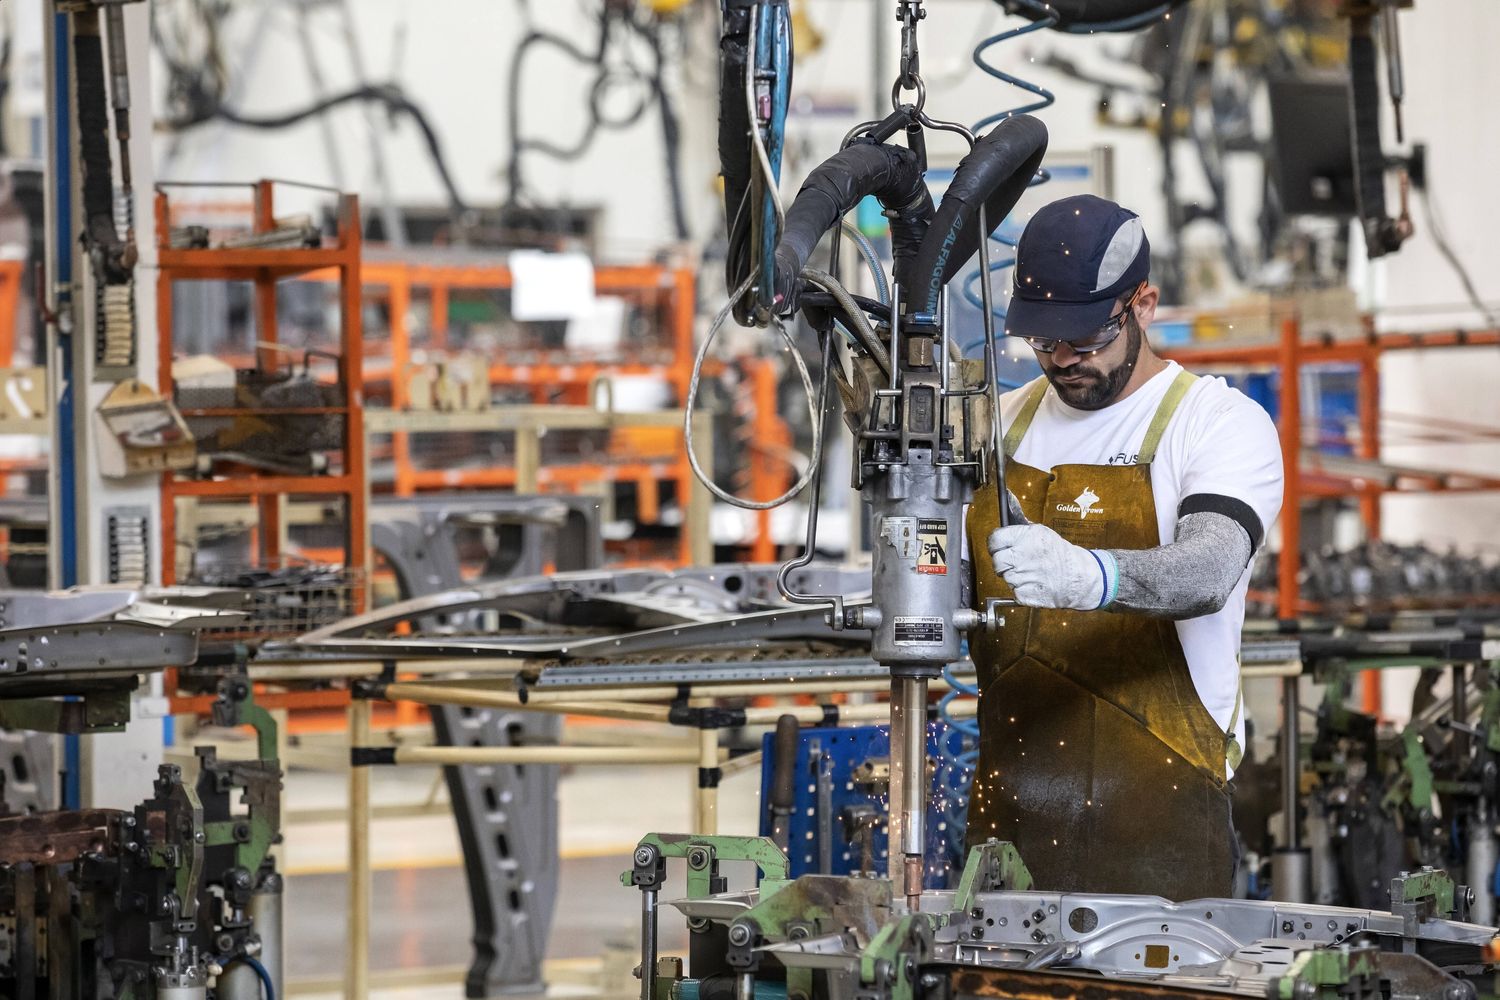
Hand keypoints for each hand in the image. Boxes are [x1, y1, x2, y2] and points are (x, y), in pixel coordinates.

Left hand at [987, 523, 1113, 610]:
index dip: (995, 545)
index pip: (994, 540)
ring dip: (1013, 576)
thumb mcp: (1041, 532)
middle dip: (1002, 562)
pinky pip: (1014, 591)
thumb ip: (1020, 526)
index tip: (999, 547)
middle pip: (996, 560)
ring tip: (1029, 572)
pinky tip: (1032, 583)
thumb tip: (1007, 504)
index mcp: (1025, 537)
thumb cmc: (1059, 553)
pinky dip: (1021, 589)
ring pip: (1005, 577)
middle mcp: (1022, 555)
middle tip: (1013, 562)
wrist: (1078, 577)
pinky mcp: (1026, 594)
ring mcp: (1024, 576)